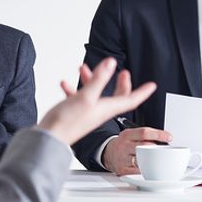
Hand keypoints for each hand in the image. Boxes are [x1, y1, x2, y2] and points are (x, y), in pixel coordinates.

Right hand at [39, 59, 156, 147]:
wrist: (50, 138)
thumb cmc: (68, 122)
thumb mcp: (86, 97)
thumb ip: (99, 79)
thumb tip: (111, 63)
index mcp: (107, 108)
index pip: (130, 99)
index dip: (142, 92)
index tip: (152, 86)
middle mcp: (99, 111)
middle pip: (114, 95)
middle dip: (118, 82)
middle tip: (122, 72)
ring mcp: (87, 112)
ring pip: (94, 93)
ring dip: (91, 79)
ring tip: (84, 68)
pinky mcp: (75, 113)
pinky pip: (78, 97)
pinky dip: (73, 89)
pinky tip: (65, 84)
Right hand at [103, 126, 172, 175]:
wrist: (108, 153)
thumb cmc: (125, 144)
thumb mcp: (131, 135)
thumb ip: (145, 136)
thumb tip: (166, 139)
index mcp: (127, 135)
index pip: (144, 133)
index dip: (158, 134)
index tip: (169, 137)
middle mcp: (123, 146)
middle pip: (143, 147)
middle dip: (156, 150)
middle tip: (163, 152)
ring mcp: (122, 159)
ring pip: (141, 161)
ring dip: (152, 162)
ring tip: (157, 161)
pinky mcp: (122, 170)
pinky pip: (138, 172)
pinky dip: (146, 171)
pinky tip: (148, 169)